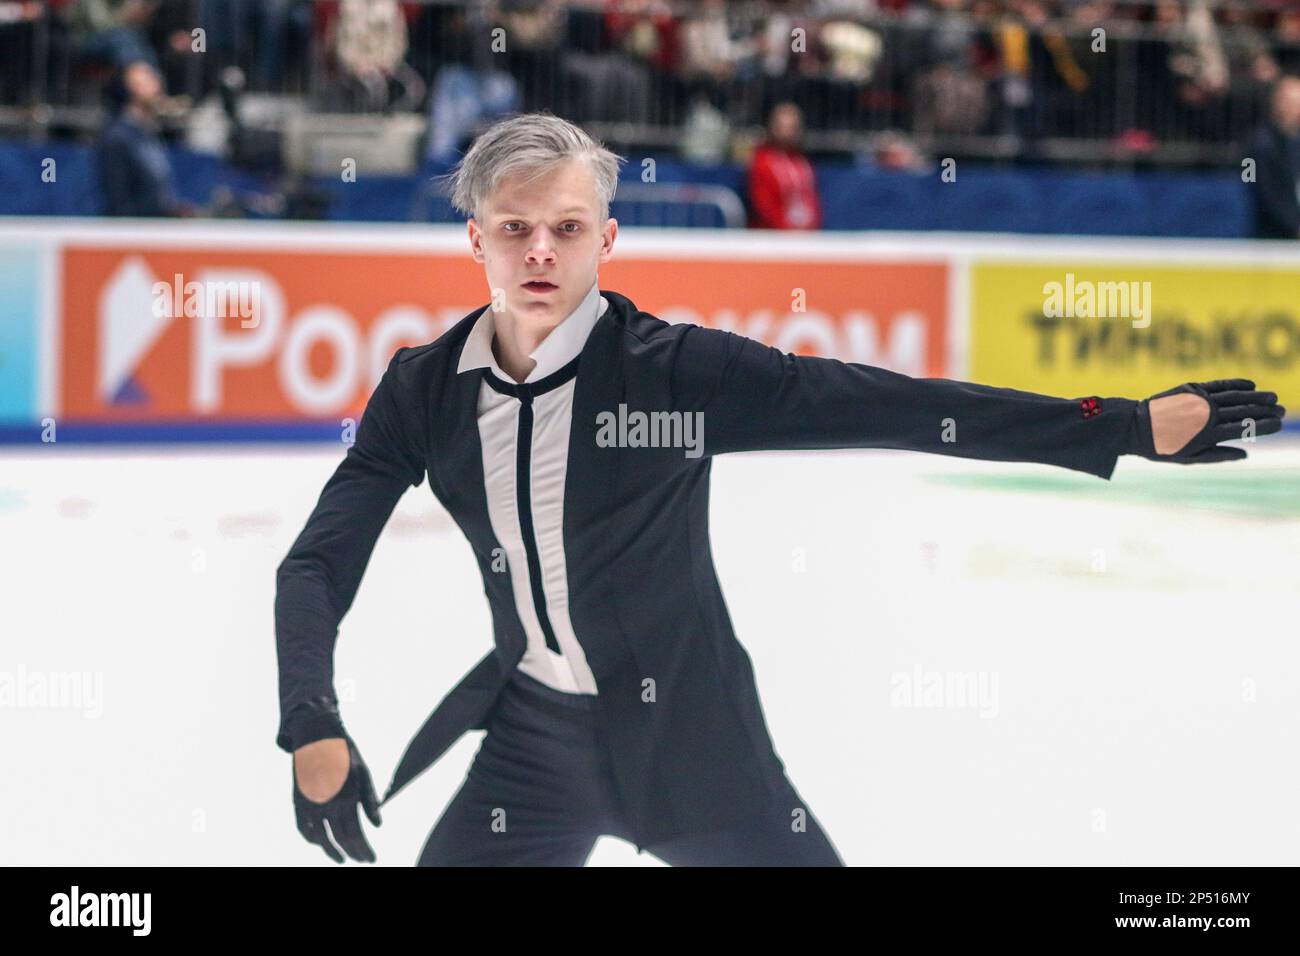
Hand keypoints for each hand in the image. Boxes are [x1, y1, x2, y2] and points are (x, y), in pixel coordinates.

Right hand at [292, 735, 381, 862]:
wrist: (317, 735)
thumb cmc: (345, 753)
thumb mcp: (364, 773)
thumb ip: (370, 801)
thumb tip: (378, 826)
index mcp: (347, 797)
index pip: (355, 834)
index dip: (364, 850)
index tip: (371, 859)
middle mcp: (327, 804)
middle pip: (341, 839)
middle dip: (353, 852)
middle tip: (362, 859)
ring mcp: (311, 804)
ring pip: (320, 838)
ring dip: (332, 851)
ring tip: (342, 859)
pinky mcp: (299, 801)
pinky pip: (303, 828)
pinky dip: (312, 840)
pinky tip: (321, 843)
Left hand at [1129, 379, 1284, 462]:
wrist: (1134, 426)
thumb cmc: (1161, 448)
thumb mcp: (1189, 458)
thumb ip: (1218, 456)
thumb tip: (1245, 454)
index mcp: (1208, 435)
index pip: (1244, 428)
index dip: (1264, 425)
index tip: (1279, 423)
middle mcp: (1207, 415)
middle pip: (1243, 411)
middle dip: (1265, 410)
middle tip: (1282, 409)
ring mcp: (1200, 400)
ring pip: (1234, 396)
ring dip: (1256, 396)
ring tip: (1272, 397)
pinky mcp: (1191, 388)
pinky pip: (1219, 385)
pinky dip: (1236, 384)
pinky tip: (1251, 385)